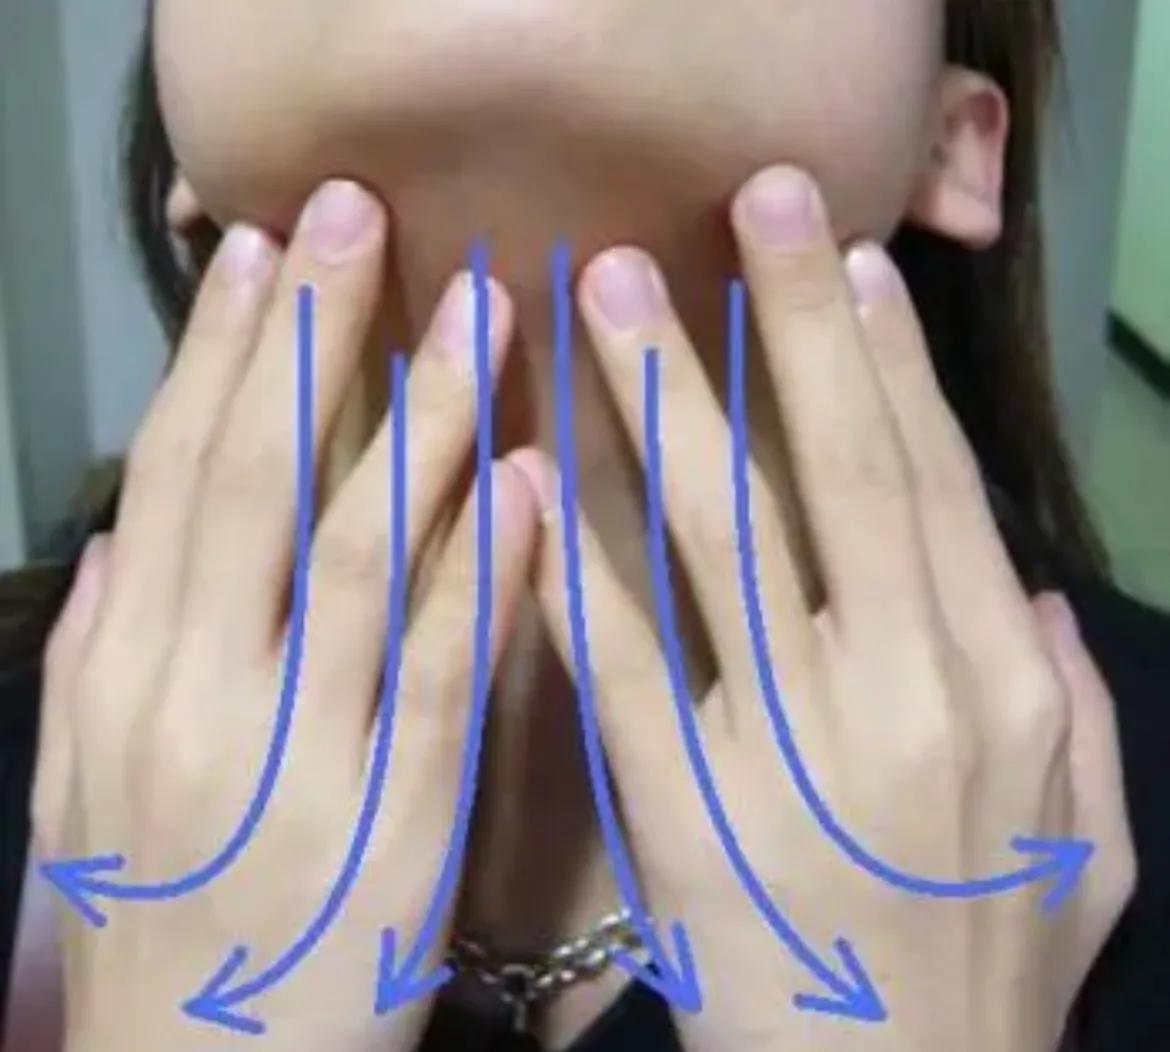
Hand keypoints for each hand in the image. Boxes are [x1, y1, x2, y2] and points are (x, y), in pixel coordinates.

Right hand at [33, 179, 537, 1049]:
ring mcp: (297, 757)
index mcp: (123, 678)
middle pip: (256, 485)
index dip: (219, 357)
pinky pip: (439, 675)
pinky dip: (481, 573)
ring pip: (358, 558)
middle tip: (357, 219)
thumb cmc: (150, 924)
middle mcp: (196, 696)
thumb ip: (105, 656)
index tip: (263, 252)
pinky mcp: (391, 821)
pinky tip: (521, 484)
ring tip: (473, 316)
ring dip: (416, 427)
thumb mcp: (86, 790)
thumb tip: (128, 539)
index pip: (175, 479)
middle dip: (306, 344)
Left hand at [511, 164, 1135, 1050]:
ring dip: (665, 402)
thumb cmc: (985, 968)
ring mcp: (785, 748)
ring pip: (722, 538)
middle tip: (747, 202)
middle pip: (840, 473)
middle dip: (793, 325)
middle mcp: (901, 692)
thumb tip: (1019, 578)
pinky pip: (624, 664)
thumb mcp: (1081, 842)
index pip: (935, 487)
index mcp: (999, 687)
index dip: (889, 366)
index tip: (845, 264)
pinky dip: (578, 563)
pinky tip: (532, 478)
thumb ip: (1072, 703)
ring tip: (607, 293)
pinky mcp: (681, 808)